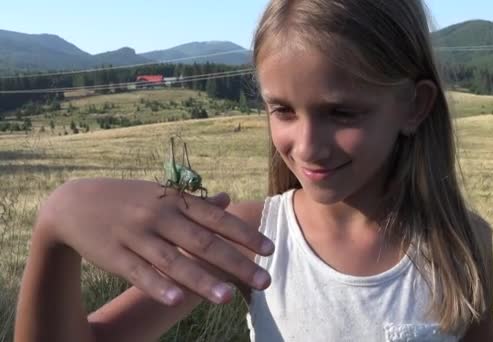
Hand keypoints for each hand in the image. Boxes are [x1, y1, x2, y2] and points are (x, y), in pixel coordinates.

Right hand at [36, 178, 273, 305]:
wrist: (73, 204)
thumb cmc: (128, 200)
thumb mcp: (162, 195)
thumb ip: (196, 202)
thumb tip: (227, 199)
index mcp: (175, 201)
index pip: (217, 219)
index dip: (245, 234)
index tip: (270, 251)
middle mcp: (160, 217)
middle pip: (203, 242)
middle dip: (236, 263)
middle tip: (264, 281)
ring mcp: (136, 236)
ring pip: (174, 260)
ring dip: (201, 280)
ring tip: (228, 298)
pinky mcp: (115, 256)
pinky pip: (139, 273)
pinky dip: (158, 285)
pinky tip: (177, 300)